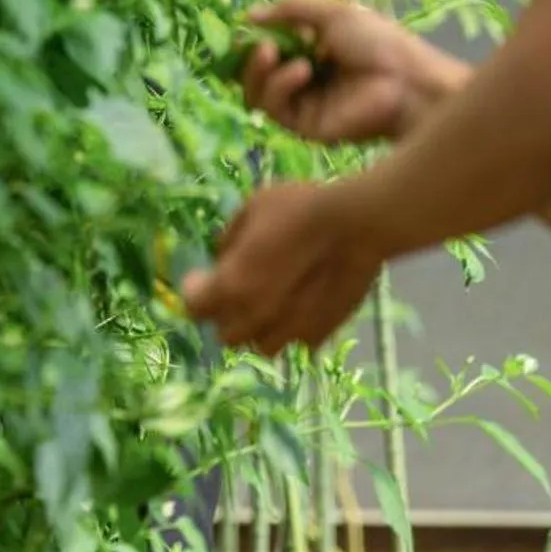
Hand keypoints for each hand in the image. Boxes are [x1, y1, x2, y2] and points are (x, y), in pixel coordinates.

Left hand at [181, 178, 380, 356]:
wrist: (356, 225)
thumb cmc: (301, 208)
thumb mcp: (253, 207)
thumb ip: (230, 239)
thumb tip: (223, 256)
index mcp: (230, 285)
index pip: (194, 308)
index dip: (195, 293)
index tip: (201, 278)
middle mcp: (253, 317)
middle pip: (225, 334)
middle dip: (227, 315)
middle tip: (239, 290)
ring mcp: (287, 332)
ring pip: (260, 344)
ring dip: (260, 328)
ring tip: (273, 304)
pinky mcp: (319, 336)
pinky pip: (297, 342)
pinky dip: (294, 329)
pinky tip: (304, 305)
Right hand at [236, 0, 463, 147]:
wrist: (408, 82)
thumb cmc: (379, 43)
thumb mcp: (333, 13)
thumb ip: (291, 10)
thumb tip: (248, 15)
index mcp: (315, 50)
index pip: (271, 47)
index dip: (255, 38)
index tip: (245, 26)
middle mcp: (306, 79)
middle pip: (258, 73)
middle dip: (251, 56)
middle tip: (255, 42)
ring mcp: (305, 104)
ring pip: (259, 93)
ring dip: (259, 71)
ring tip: (271, 52)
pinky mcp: (306, 127)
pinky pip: (275, 109)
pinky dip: (279, 86)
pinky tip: (300, 70)